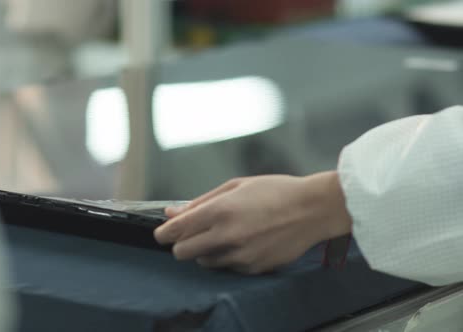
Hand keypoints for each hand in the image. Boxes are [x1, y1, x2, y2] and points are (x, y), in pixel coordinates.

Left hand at [154, 171, 351, 273]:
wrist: (313, 210)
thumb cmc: (274, 191)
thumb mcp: (235, 186)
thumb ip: (200, 201)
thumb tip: (172, 212)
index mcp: (220, 210)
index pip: (176, 230)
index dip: (163, 233)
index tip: (163, 233)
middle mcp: (227, 235)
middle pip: (182, 252)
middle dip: (181, 244)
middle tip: (192, 234)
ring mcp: (241, 255)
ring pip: (203, 262)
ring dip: (205, 251)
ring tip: (224, 234)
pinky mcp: (253, 268)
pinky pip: (227, 267)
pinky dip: (227, 257)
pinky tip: (244, 241)